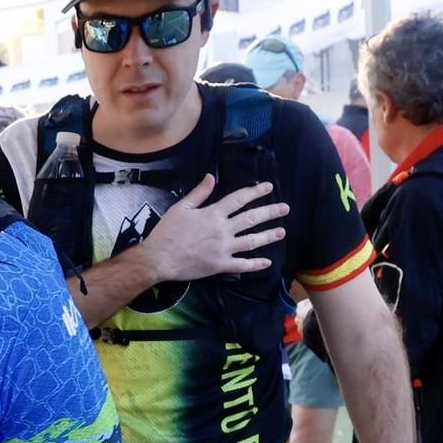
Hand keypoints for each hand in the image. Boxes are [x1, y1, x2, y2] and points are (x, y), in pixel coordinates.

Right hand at [141, 176, 288, 282]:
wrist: (158, 259)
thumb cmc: (166, 233)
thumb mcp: (180, 208)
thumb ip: (198, 193)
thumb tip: (211, 177)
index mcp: (213, 214)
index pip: (239, 199)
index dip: (255, 192)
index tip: (269, 187)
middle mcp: (222, 229)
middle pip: (251, 218)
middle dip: (270, 212)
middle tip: (285, 209)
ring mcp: (223, 248)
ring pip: (251, 241)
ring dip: (268, 236)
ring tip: (281, 232)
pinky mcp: (220, 265)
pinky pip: (242, 265)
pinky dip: (256, 264)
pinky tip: (267, 262)